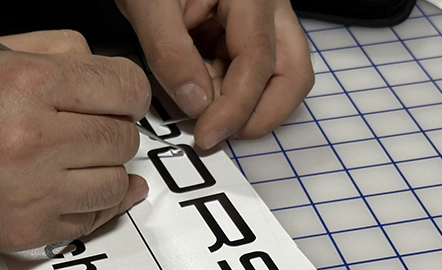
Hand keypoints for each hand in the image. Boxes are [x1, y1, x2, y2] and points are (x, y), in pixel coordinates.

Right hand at [0, 30, 150, 252]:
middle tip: (90, 127)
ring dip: (107, 169)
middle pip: (122, 136)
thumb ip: (58, 50)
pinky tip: (83, 187)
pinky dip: (95, 203)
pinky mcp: (28, 228)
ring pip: (116, 181)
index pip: (123, 87)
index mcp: (25, 83)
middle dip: (114, 129)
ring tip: (80, 159)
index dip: (128, 93)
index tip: (120, 99)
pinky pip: (92, 218)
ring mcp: (32, 189)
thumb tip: (107, 72)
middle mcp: (32, 138)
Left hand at [116, 0, 313, 148]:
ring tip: (202, 106)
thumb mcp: (149, 4)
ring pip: (280, 77)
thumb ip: (170, 53)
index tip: (208, 133)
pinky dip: (229, 92)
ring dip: (245, 104)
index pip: (259, 61)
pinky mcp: (250, 35)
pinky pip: (254, 74)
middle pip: (292, 74)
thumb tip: (197, 105)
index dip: (235, 106)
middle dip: (261, 114)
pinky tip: (199, 88)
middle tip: (220, 133)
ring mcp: (266, 22)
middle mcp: (271, 7)